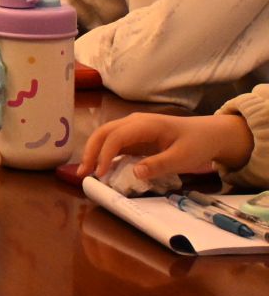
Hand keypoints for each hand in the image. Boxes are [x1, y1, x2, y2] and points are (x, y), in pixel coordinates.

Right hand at [79, 111, 256, 180]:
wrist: (211, 134)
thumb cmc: (198, 144)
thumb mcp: (183, 158)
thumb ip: (159, 165)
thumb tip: (134, 173)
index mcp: (145, 124)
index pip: (116, 136)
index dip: (105, 154)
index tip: (101, 174)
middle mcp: (135, 122)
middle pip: (104, 132)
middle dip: (90, 151)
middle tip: (83, 173)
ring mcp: (134, 128)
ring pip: (105, 136)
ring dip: (94, 152)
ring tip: (87, 171)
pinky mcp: (136, 136)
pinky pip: (115, 142)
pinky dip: (104, 153)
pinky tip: (102, 167)